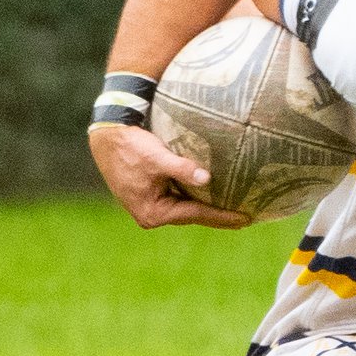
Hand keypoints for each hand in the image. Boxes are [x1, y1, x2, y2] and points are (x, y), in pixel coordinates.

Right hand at [88, 123, 250, 229]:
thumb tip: (207, 179)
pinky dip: (197, 199)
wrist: (108, 136)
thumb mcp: (158, 158)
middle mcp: (151, 214)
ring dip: (209, 209)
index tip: (245, 219)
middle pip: (193, 216)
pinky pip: (180, 200)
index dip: (222, 216)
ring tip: (235, 211)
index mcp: (153, 212)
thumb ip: (182, 169)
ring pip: (187, 209)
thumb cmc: (131, 147)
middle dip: (219, 217)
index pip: (196, 215)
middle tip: (247, 219)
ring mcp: (150, 206)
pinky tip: (212, 197)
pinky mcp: (151, 195)